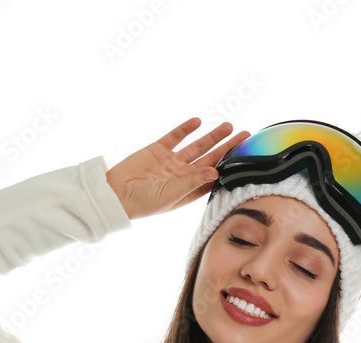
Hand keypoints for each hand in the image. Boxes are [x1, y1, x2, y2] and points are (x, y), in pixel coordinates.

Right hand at [106, 117, 249, 220]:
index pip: (214, 174)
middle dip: (227, 147)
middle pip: (210, 157)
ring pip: (196, 145)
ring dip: (212, 136)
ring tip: (228, 125)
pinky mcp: (157, 150)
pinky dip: (185, 129)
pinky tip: (197, 121)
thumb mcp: (171, 194)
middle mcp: (183, 174)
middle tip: (245, 136)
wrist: (116, 194)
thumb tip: (215, 170)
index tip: (245, 156)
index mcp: (189, 189)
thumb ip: (193, 182)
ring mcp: (171, 161)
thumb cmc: (144, 202)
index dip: (229, 165)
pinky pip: (175, 136)